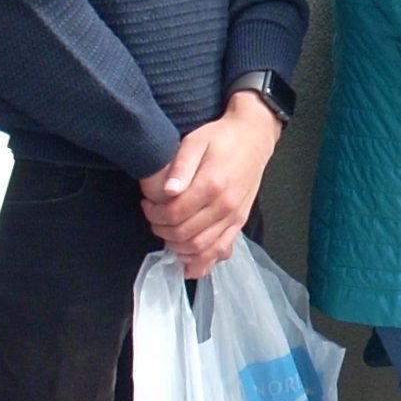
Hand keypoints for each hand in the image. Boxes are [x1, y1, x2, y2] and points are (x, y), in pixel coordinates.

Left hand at [141, 89, 284, 278]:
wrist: (253, 138)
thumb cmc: (221, 138)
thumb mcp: (195, 141)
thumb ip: (181, 166)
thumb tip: (168, 191)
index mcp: (212, 185)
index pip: (174, 214)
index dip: (154, 214)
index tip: (147, 204)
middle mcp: (224, 206)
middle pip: (185, 234)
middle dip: (161, 231)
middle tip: (153, 218)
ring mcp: (234, 217)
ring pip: (201, 248)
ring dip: (178, 248)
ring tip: (167, 233)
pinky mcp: (239, 223)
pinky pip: (221, 251)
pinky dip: (203, 262)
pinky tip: (188, 261)